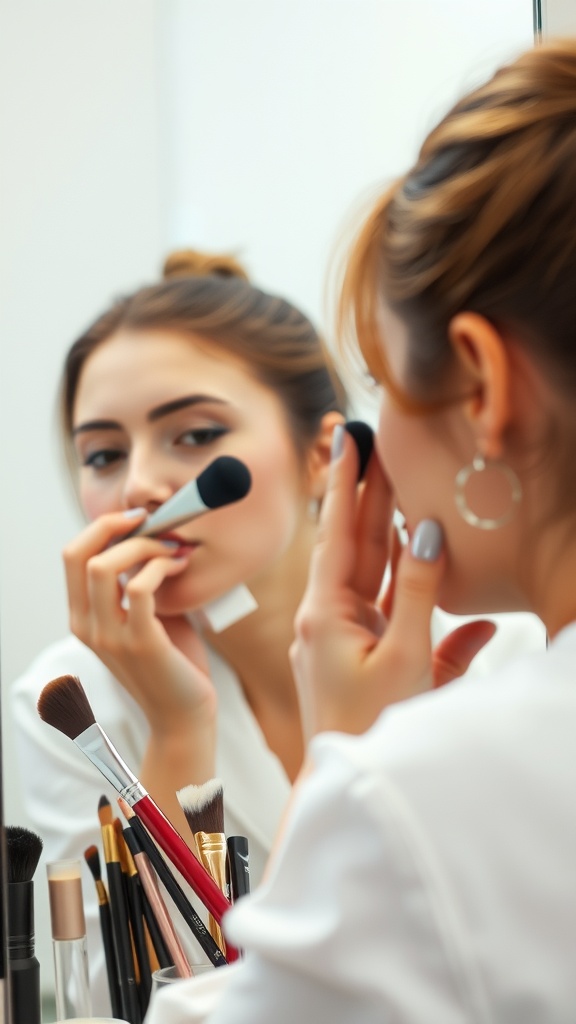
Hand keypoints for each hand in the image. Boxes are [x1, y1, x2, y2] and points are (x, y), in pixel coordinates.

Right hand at [63, 510, 216, 738]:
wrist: (184, 715)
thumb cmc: (172, 662)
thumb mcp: (145, 617)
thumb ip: (136, 584)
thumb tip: (150, 539)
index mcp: (83, 618)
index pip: (73, 555)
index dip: (100, 527)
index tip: (137, 518)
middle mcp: (88, 627)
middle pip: (79, 554)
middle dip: (116, 526)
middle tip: (156, 524)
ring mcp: (111, 636)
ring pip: (105, 566)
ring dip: (144, 546)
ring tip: (174, 550)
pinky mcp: (141, 643)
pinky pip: (140, 588)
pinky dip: (160, 567)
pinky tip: (180, 567)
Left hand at [290, 429, 494, 740]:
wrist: (349, 782)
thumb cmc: (370, 727)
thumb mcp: (405, 658)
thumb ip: (420, 593)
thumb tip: (428, 534)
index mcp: (325, 613)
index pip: (337, 532)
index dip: (344, 482)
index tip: (344, 438)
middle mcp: (328, 617)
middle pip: (354, 544)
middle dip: (367, 494)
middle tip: (375, 444)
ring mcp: (343, 635)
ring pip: (373, 572)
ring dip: (389, 532)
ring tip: (401, 486)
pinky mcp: (362, 653)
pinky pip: (390, 609)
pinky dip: (413, 589)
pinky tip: (435, 566)